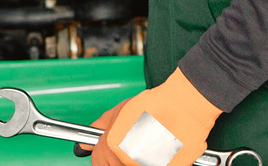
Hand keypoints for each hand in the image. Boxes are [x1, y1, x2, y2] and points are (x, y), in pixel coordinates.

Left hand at [78, 69, 220, 165]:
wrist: (183, 107)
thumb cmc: (153, 106)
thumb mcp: (118, 111)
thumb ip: (99, 128)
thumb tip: (84, 143)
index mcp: (111, 147)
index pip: (98, 162)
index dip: (104, 156)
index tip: (112, 152)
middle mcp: (126, 161)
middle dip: (121, 158)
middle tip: (135, 145)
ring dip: (138, 160)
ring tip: (150, 145)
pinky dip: (156, 161)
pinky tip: (160, 150)